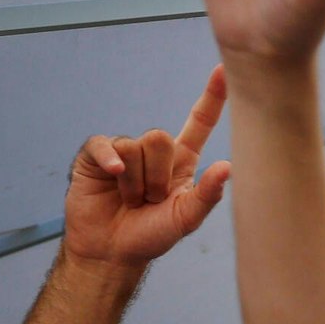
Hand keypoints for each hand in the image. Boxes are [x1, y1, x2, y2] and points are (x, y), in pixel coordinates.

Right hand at [63, 69, 230, 270]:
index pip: (198, 122)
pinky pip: (105, 146)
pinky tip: (114, 175)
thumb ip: (207, 195)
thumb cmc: (152, 235)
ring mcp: (124, 151)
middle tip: (150, 200)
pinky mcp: (96, 156)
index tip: (224, 72)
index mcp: (181, 161)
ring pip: (133, 146)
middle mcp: (153, 152)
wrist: (113, 251)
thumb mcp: (185, 219)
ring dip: (134, 182)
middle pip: (159, 136)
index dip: (211, 98)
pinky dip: (110, 161)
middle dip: (157, 175)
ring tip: (131, 201)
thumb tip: (228, 167)